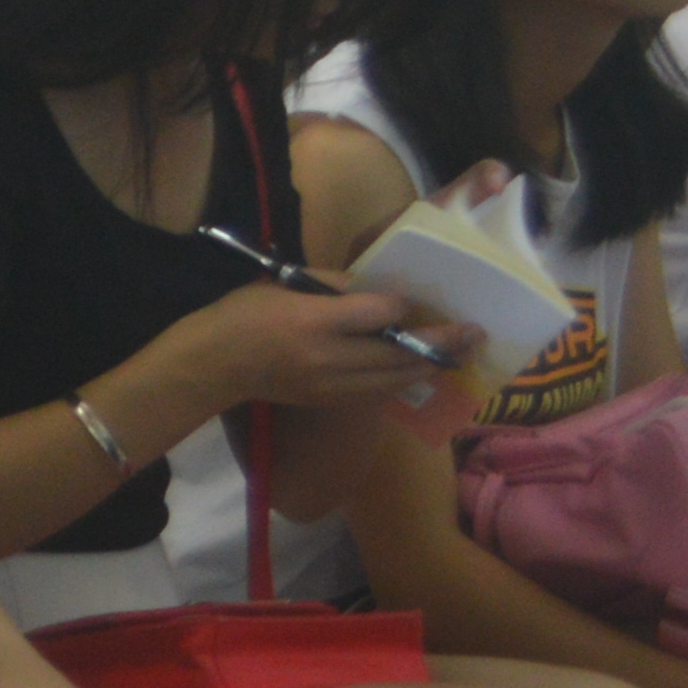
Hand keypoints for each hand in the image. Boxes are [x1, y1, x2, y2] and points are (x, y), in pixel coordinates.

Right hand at [150, 276, 454, 420]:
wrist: (214, 365)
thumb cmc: (243, 314)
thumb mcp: (283, 284)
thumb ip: (332, 286)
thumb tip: (376, 290)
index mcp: (313, 321)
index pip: (376, 313)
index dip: (403, 307)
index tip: (423, 300)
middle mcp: (329, 357)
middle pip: (399, 351)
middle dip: (441, 343)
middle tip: (474, 333)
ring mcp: (333, 386)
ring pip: (397, 378)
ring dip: (431, 366)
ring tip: (459, 354)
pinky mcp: (332, 402)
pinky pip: (380, 392)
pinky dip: (404, 381)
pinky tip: (419, 371)